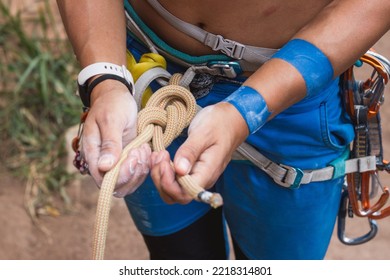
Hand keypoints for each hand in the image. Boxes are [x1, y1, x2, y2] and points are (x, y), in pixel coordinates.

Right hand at [81, 80, 150, 197]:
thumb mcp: (111, 120)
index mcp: (92, 154)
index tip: (132, 156)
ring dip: (141, 169)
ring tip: (143, 147)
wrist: (117, 96)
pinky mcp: (128, 159)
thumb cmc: (112, 105)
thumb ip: (109, 144)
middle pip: (117, 186)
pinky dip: (145, 164)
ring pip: (129, 182)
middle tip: (139, 150)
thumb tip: (105, 167)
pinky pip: (137, 172)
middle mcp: (102, 162)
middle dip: (133, 173)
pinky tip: (146, 148)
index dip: (120, 175)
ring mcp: (116, 162)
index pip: (103, 180)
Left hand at [150, 102, 248, 203]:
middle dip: (161, 180)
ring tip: (157, 155)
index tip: (164, 162)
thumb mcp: (203, 133)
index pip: (185, 193)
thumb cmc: (219, 123)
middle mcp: (202, 179)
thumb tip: (179, 170)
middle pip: (175, 195)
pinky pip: (174, 180)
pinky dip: (162, 171)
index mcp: (207, 173)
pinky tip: (160, 157)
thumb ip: (190, 151)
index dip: (169, 183)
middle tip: (159, 156)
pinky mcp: (191, 171)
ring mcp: (196, 176)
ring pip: (172, 189)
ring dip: (159, 176)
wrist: (230, 119)